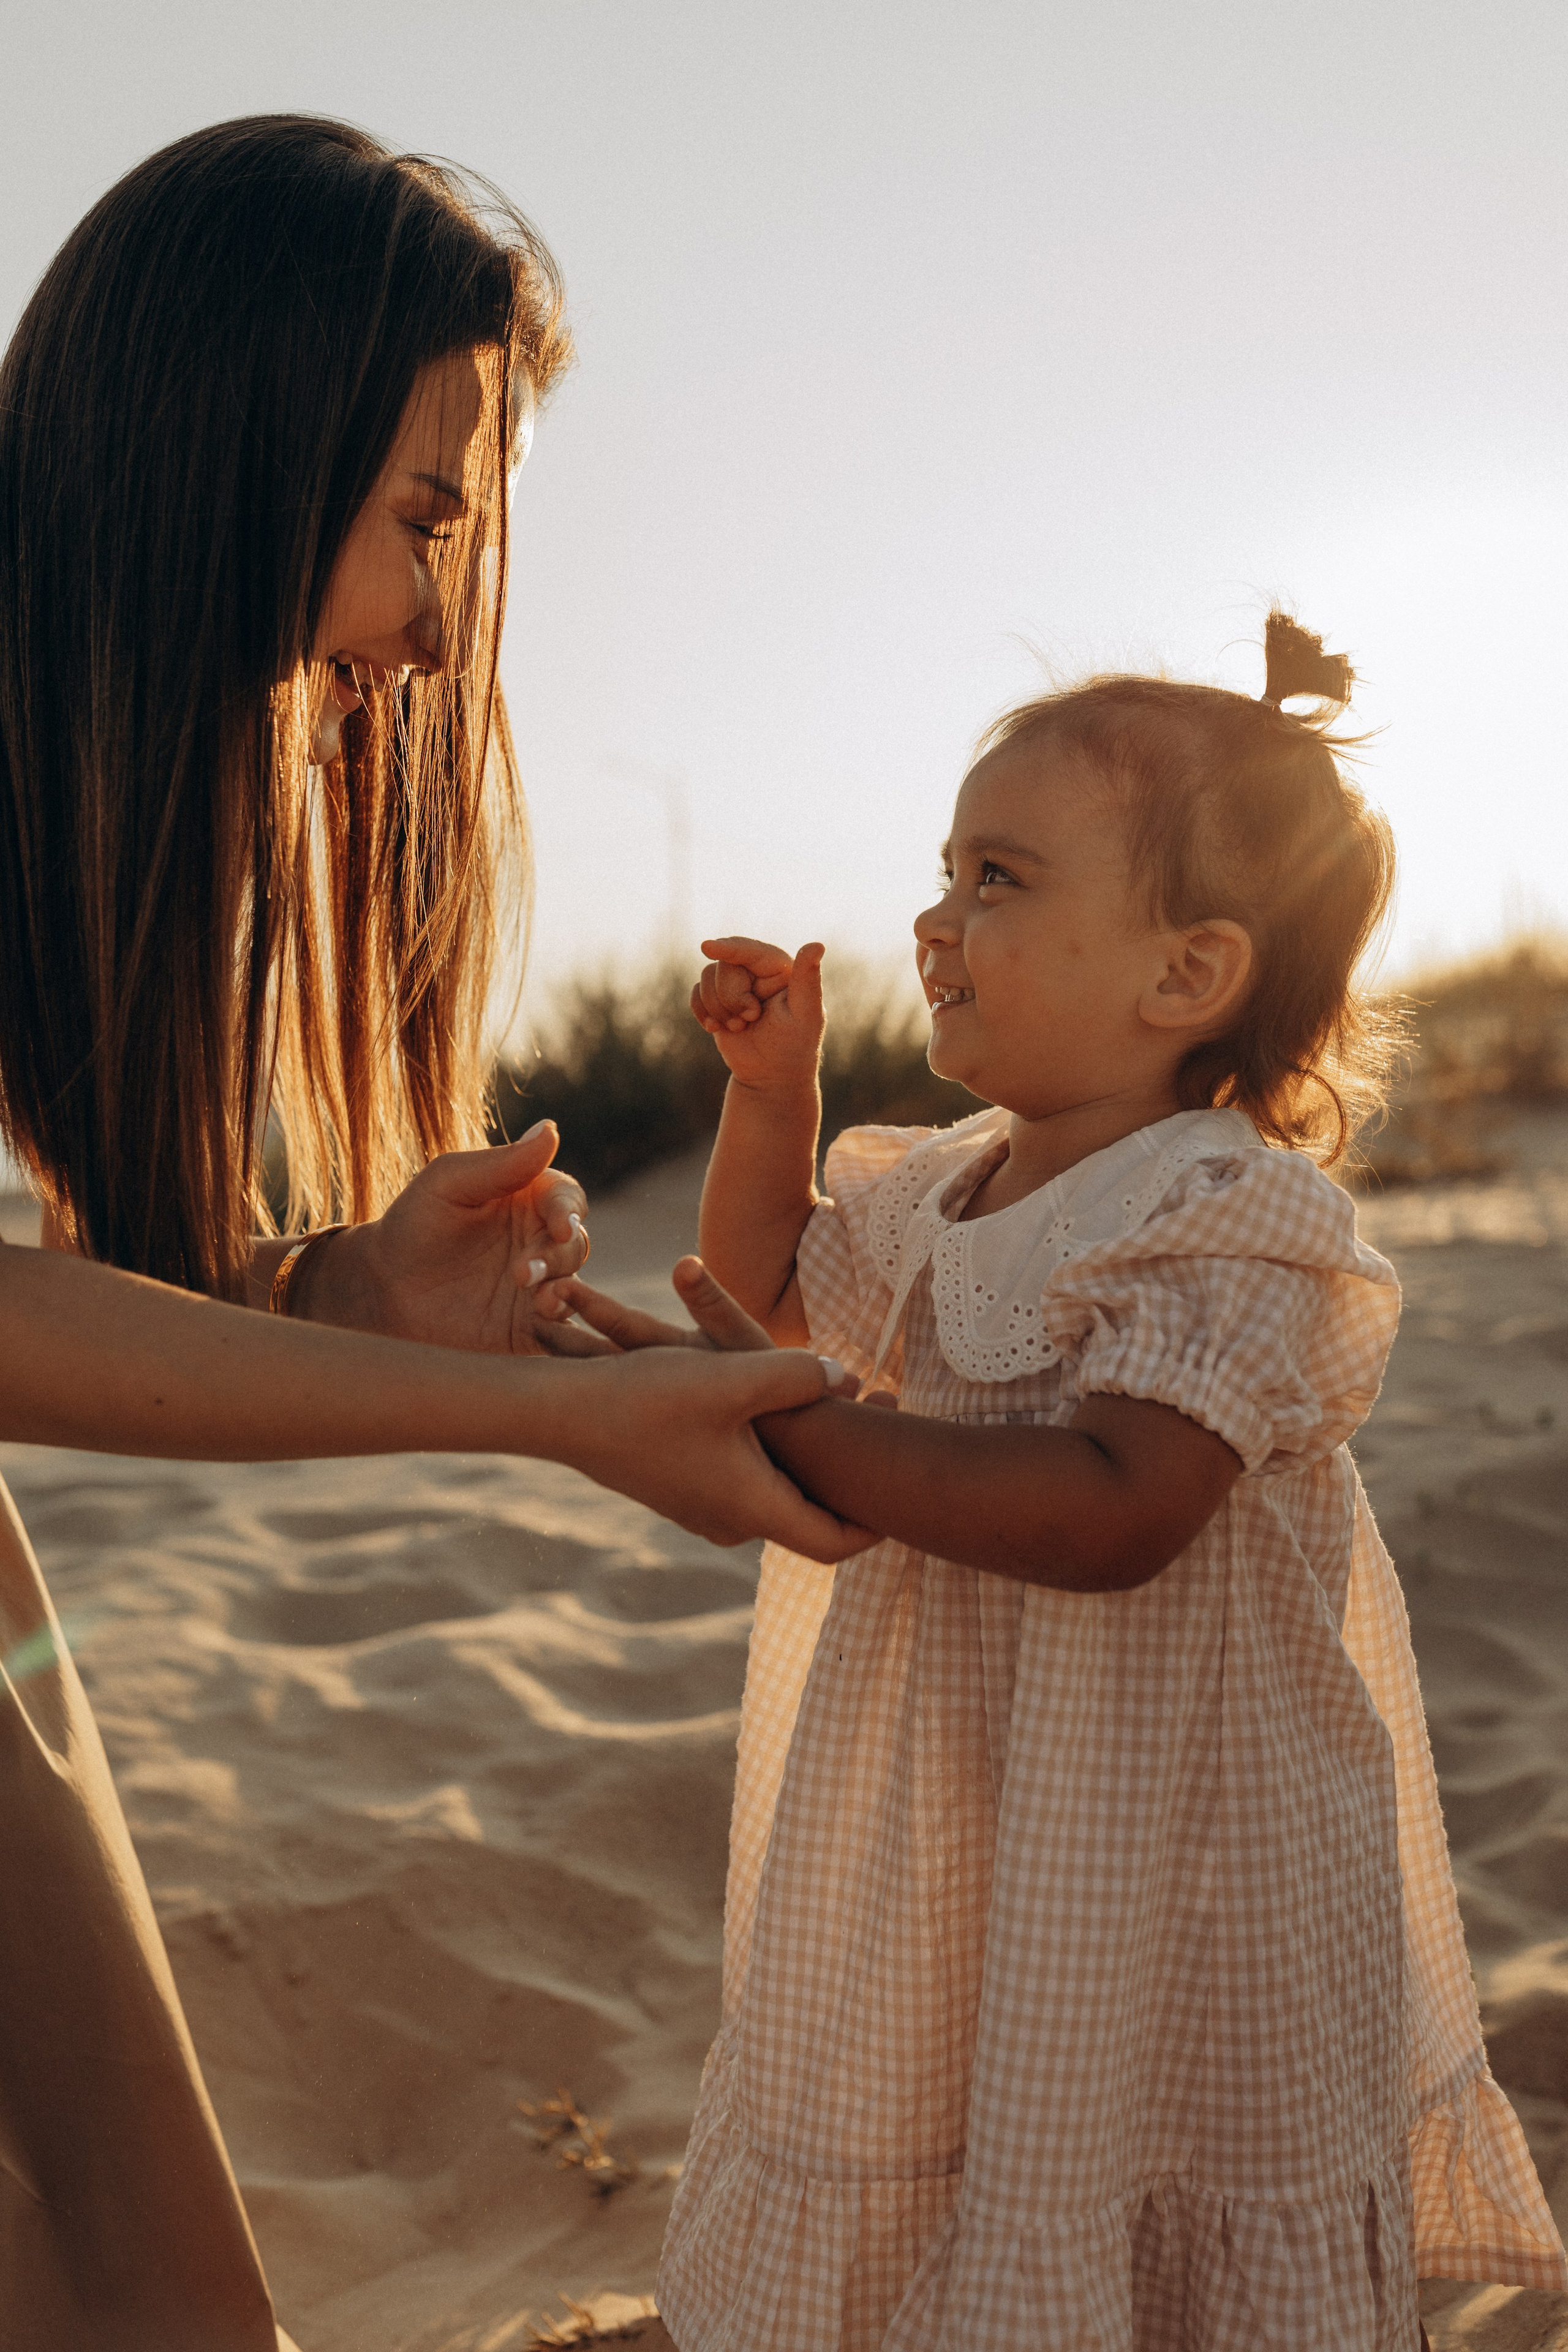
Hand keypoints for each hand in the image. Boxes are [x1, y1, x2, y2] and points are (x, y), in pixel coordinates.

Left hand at [300, 1121, 596, 1353]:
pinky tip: (545, 1322)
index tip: (560, 1224)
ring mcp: (539, 1288)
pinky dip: (563, 1328)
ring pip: (573, 1287)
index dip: (568, 1210)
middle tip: (524, 1273)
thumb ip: (500, 1163)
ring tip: (543, 1302)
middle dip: (558, 1256)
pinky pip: (560, 1330)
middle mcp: (540, 1242)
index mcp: (528, 1200)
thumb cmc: (413, 1223)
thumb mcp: (448, 1183)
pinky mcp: (529, 1329)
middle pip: (575, 1244)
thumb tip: (551, 1129)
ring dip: (564, 1292)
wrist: (381, 1288)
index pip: (566, 1200)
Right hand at [557, 1256, 875, 1556]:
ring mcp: (701, 1510)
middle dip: (845, 1475)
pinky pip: (743, 1482)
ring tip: (832, 1409)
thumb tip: (850, 1380)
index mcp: (752, 1509)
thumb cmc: (646, 1397)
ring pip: (774, 1495)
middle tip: (874, 1416)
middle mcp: (729, 1522)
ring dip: (805, 1461)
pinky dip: (769, 1456)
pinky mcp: (679, 1489)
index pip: (835, 1543)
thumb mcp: (733, 1377)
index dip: (877, 1522)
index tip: (902, 1481)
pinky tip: (770, 1410)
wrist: (561, 1414)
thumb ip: (800, 1376)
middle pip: (809, 1517)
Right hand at [691, 936, 825, 1090]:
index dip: (729, 948)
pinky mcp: (717, 1000)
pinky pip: (696, 993)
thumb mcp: (806, 1014)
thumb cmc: (794, 1046)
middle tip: (751, 1018)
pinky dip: (701, 1011)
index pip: (751, 951)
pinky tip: (716, 1028)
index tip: (707, 947)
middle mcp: (757, 971)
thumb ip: (808, 979)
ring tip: (740, 1026)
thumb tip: (817, 945)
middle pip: (724, 966)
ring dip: (718, 1009)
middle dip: (731, 998)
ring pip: (706, 978)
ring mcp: (735, 984)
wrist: (771, 1076)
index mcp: (781, 968)